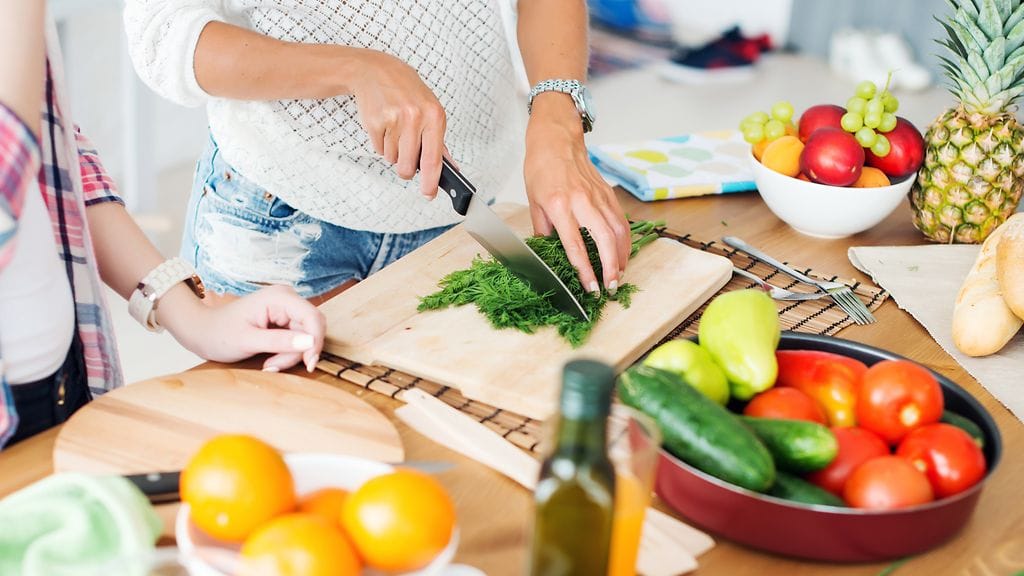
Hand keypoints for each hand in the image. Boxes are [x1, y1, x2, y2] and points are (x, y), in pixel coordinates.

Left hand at [168, 285, 325, 372]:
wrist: (203, 332)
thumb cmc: (219, 333)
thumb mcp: (247, 341)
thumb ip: (279, 341)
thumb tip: (310, 342)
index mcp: (279, 297)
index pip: (312, 317)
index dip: (315, 341)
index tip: (309, 364)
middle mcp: (287, 298)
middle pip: (311, 328)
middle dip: (298, 351)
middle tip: (275, 366)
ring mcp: (286, 308)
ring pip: (306, 336)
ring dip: (291, 355)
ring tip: (269, 364)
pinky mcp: (285, 319)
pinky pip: (298, 339)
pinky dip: (288, 353)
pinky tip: (271, 359)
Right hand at [351, 49, 446, 198]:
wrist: (376, 70)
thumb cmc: (407, 92)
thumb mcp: (431, 110)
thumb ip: (439, 142)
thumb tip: (450, 167)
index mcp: (434, 116)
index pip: (434, 159)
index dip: (431, 182)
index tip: (429, 194)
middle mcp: (415, 118)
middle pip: (408, 167)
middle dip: (406, 169)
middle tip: (406, 155)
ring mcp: (394, 120)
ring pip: (392, 159)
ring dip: (393, 152)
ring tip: (395, 130)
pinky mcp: (375, 122)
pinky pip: (378, 150)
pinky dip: (381, 143)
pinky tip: (385, 125)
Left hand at [524, 95, 630, 292]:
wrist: (556, 139)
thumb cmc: (541, 169)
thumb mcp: (534, 202)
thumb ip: (543, 230)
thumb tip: (548, 254)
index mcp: (559, 206)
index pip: (575, 245)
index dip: (585, 270)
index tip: (590, 288)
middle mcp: (582, 202)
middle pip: (604, 240)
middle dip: (610, 268)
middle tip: (611, 287)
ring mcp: (598, 197)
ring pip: (618, 231)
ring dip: (621, 256)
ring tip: (619, 275)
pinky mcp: (608, 193)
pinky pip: (621, 220)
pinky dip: (625, 240)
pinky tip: (622, 253)